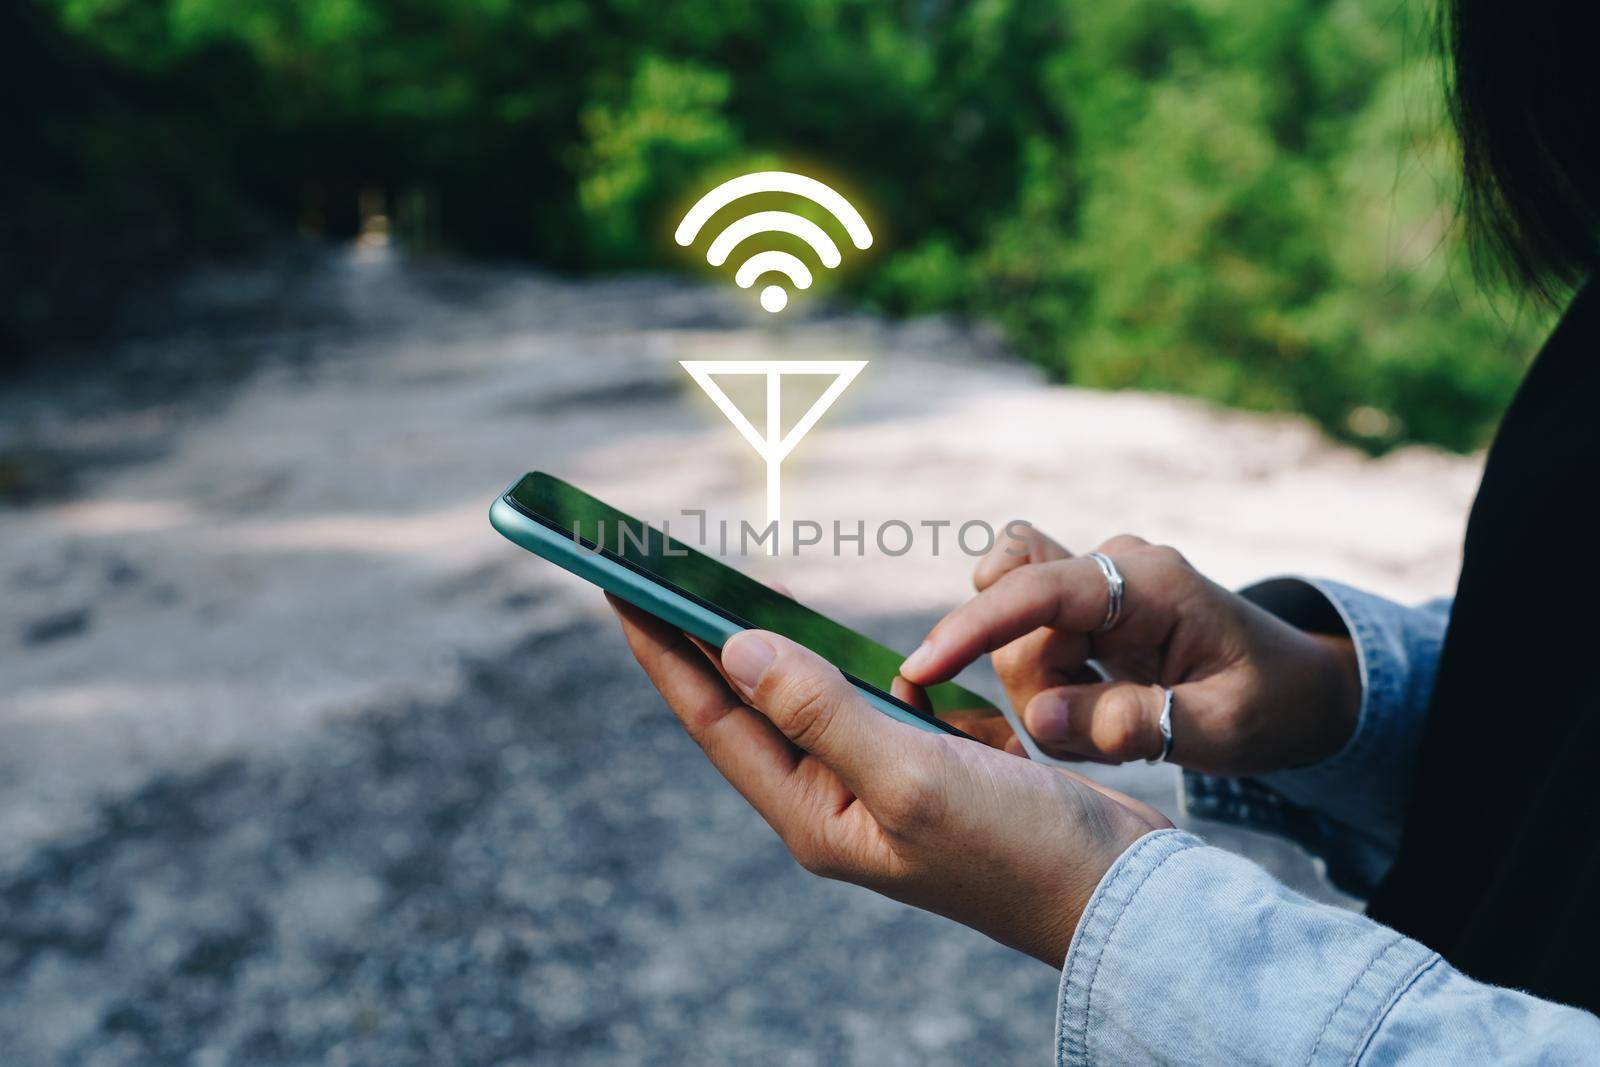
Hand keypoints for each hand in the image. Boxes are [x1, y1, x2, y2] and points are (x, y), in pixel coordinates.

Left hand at [607, 595, 1169, 966]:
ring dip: (785, 644)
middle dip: (708, 638)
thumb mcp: (910, 779)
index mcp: (813, 813)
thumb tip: (735, 647)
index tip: (619, 586)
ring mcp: (882, 781)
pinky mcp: (931, 763)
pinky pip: (880, 699)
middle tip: (666, 569)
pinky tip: (866, 645)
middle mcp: (835, 798)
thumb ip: (822, 711)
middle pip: (754, 703)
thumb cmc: (1019, 850)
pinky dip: (867, 664)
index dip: (663, 651)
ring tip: (739, 586)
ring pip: (816, 696)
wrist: (1122, 888)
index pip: (715, 719)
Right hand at [899, 530, 1361, 775]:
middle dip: (1040, 694)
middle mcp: (1110, 566)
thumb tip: (1040, 720)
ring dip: (1048, 697)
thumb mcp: (1221, 729)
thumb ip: (1132, 724)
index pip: (1038, 590)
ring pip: (1016, 641)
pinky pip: (1029, 647)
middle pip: (1016, 626)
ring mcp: (1092, 584)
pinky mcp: (1080, 606)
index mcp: (1149, 582)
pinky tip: (1102, 708)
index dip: (973, 626)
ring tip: (1122, 725)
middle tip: (1113, 737)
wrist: (1299, 688)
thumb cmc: (1271, 705)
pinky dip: (1050, 690)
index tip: (922, 669)